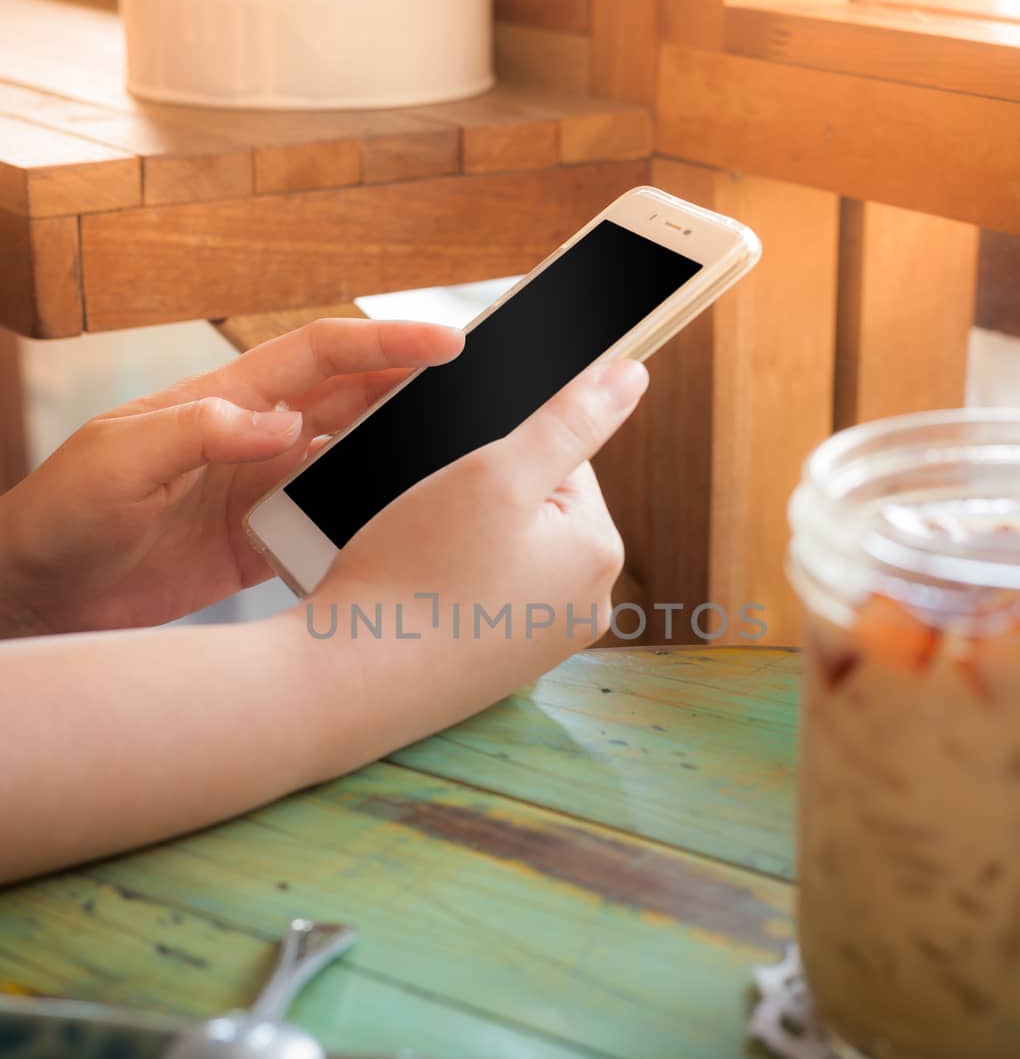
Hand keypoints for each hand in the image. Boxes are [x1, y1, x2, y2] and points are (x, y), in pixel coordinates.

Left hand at [0, 317, 461, 634]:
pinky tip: (409, 528)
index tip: (447, 346)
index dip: (384, 345)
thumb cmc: (61, 515)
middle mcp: (254, 439)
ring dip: (405, 454)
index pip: (320, 357)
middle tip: (486, 393)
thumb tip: (283, 424)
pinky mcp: (262, 545)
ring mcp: (262, 492)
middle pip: (353, 400)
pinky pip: (331, 524)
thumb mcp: (119, 461)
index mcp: (223, 401)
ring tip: (467, 459)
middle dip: (417, 389)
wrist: (38, 594)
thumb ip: (198, 432)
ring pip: (353, 460)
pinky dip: (372, 521)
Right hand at [296, 356, 648, 778]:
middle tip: (429, 524)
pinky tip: (417, 595)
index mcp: (599, 553)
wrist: (348, 682)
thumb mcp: (495, 473)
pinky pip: (482, 596)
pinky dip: (450, 586)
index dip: (498, 454)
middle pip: (537, 507)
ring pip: (505, 550)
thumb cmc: (415, 575)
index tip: (452, 482)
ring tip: (419, 559)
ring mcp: (543, 642)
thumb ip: (570, 420)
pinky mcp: (500, 666)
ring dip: (462, 541)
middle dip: (482, 499)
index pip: (565, 460)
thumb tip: (633, 376)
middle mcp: (585, 606)